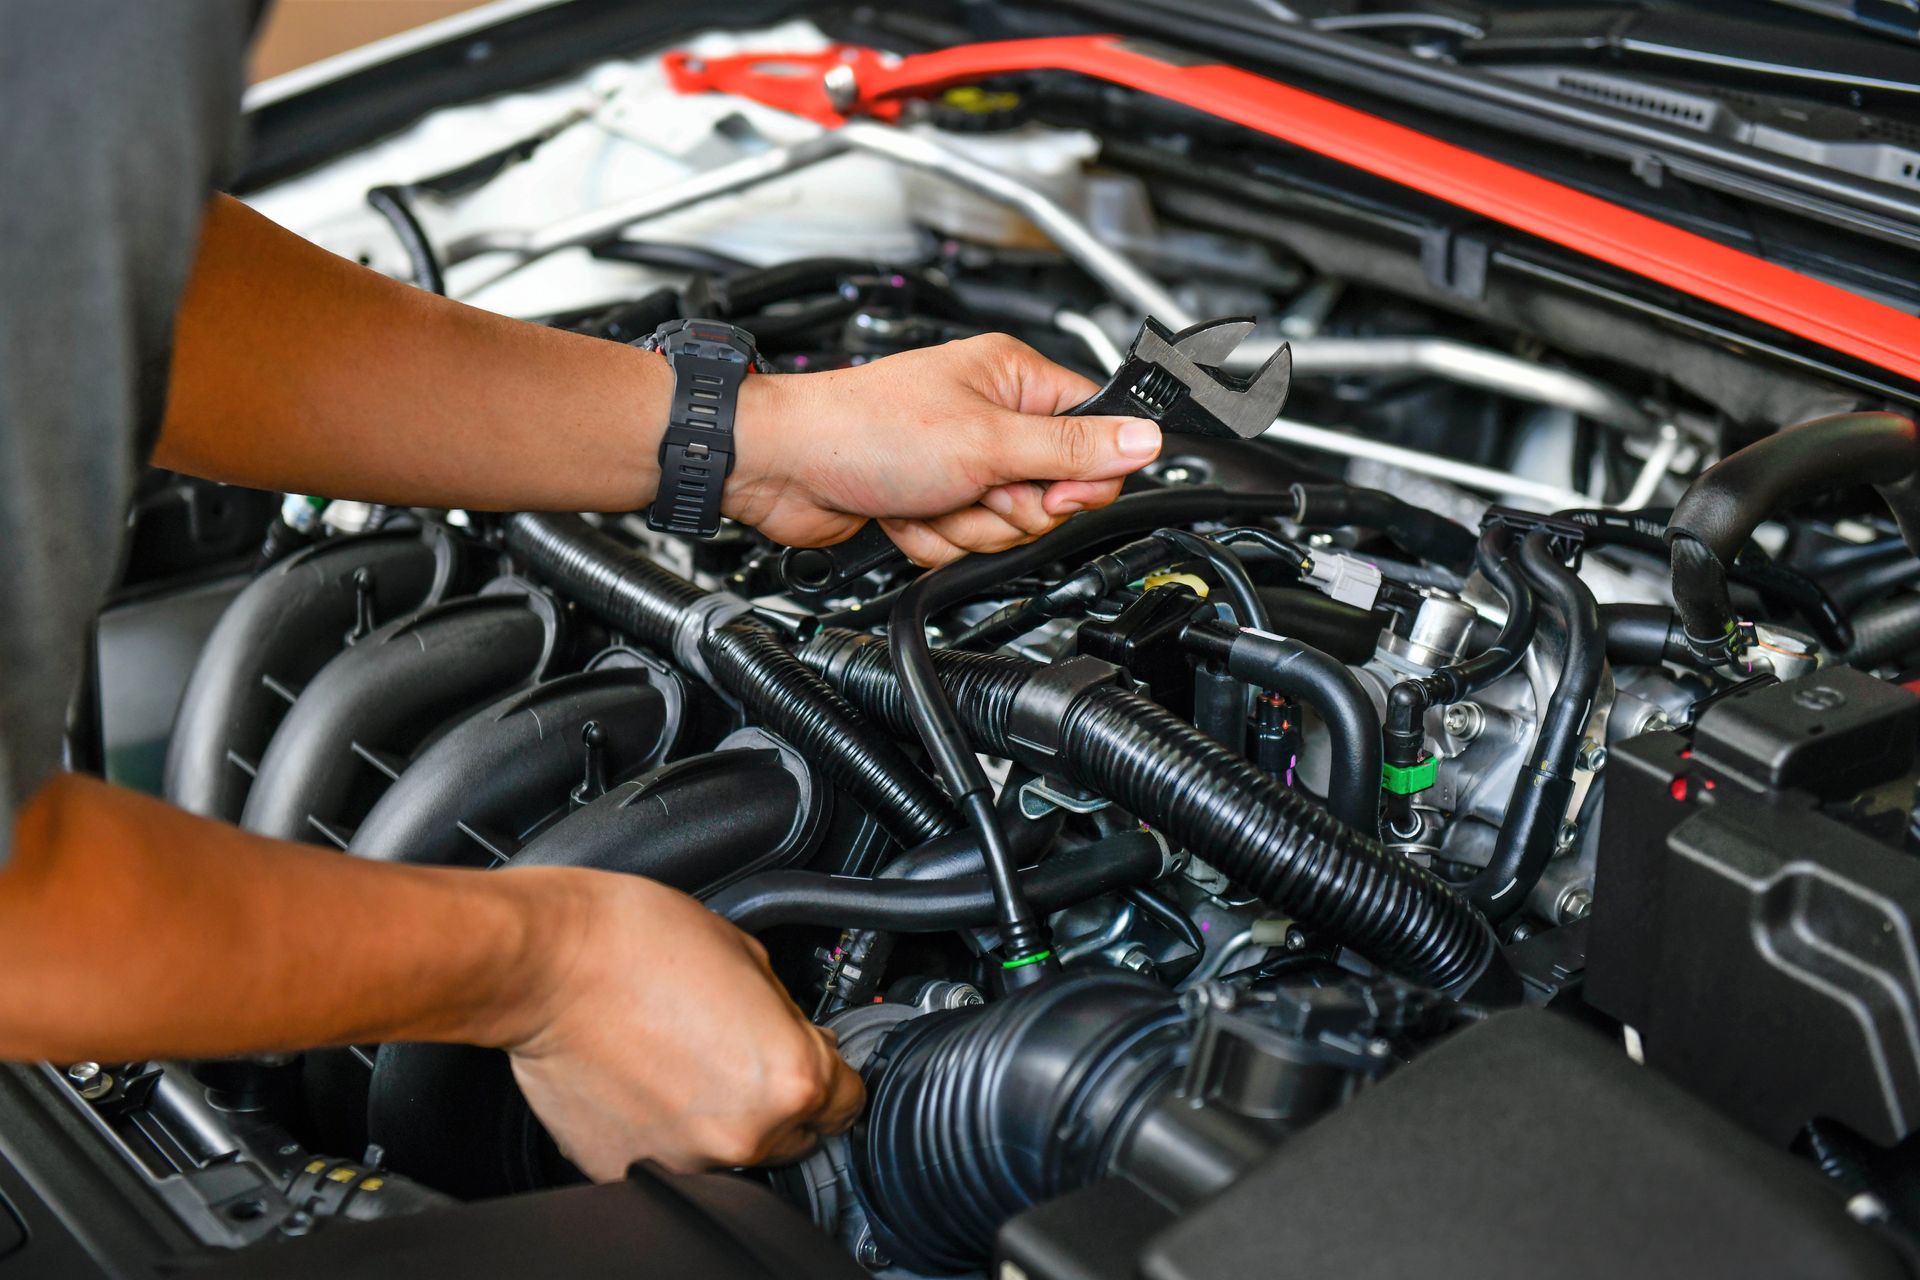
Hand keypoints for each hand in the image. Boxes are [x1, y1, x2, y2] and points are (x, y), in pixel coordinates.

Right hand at [493, 869, 861, 1177]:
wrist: (546, 963)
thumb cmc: (635, 943)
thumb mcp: (752, 956)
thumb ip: (786, 1015)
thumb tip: (796, 1038)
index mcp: (789, 1078)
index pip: (849, 1101)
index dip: (832, 1068)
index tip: (813, 1054)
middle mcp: (742, 1132)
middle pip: (796, 1132)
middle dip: (778, 1094)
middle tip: (738, 1044)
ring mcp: (684, 1157)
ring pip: (732, 1146)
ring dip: (722, 1112)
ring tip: (684, 1054)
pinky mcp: (626, 1167)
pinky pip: (672, 1153)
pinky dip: (669, 1124)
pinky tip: (650, 1075)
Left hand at [724, 333, 1161, 565]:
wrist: (785, 468)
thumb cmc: (867, 430)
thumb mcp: (986, 442)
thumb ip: (1072, 449)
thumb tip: (1146, 439)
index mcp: (1015, 380)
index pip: (1092, 434)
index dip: (1078, 476)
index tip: (1047, 488)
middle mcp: (992, 418)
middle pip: (1051, 493)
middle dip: (1007, 508)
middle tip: (972, 488)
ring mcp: (960, 463)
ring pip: (1005, 525)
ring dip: (964, 525)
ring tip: (928, 496)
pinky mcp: (932, 500)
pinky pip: (962, 541)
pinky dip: (932, 537)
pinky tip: (904, 511)